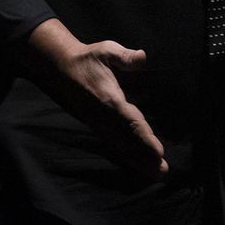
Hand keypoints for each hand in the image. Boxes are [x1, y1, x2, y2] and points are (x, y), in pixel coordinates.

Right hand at [22, 18, 167, 179]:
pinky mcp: (98, 126)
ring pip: (121, 145)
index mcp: (109, 98)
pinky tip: (139, 165)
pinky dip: (128, 156)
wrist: (62, 68)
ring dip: (138, 160)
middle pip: (128, 140)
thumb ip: (125, 56)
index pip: (130, 121)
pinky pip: (115, 143)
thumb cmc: (89, 58)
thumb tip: (142, 58)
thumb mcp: (107, 50)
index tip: (158, 150)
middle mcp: (104, 116)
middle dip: (145, 156)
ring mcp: (99, 123)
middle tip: (162, 171)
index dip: (144, 137)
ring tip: (156, 173)